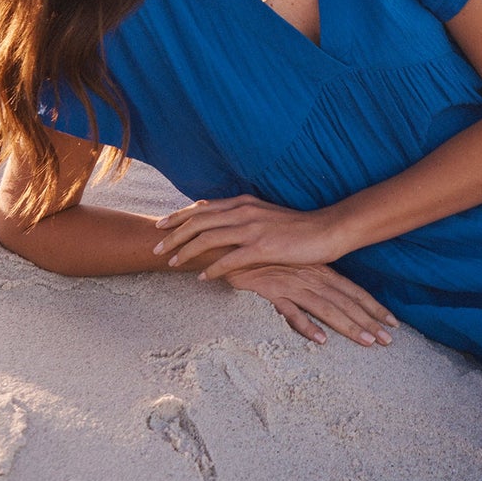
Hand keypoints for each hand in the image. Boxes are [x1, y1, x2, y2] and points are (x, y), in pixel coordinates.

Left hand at [153, 193, 344, 276]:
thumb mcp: (266, 215)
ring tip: (171, 263)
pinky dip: (211, 269)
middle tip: (155, 247)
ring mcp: (252, 229)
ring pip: (207, 239)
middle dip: (173, 235)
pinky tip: (202, 278)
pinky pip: (228, 260)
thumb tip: (223, 227)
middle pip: (198, 221)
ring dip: (185, 252)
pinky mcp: (262, 248)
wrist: (327, 230)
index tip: (161, 226)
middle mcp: (244, 211)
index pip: (202, 208)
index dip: (178, 216)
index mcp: (244, 202)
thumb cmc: (297, 227)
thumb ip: (244, 218)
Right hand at [221, 263, 399, 348]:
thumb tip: (331, 302)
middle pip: (346, 302)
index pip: (353, 291)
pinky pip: (291, 312)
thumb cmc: (263, 257)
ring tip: (366, 342)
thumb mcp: (293, 268)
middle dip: (369, 321)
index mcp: (319, 270)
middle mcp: (310, 277)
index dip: (373, 307)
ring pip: (326, 308)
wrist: (231, 246)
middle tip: (389, 341)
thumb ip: (311, 284)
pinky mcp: (270, 292)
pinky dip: (306, 326)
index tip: (393, 323)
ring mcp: (292, 284)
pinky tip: (320, 340)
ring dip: (347, 325)